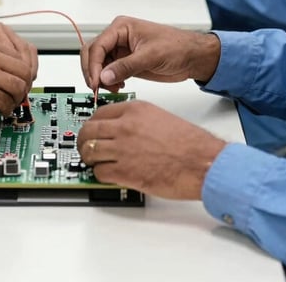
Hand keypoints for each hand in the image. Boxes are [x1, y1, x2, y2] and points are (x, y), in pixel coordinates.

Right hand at [0, 22, 38, 116]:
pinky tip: (2, 110)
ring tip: (11, 103)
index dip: (23, 71)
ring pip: (18, 86)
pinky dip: (7, 108)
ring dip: (17, 98)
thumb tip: (6, 71)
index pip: (18, 55)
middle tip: (20, 93)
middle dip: (24, 85)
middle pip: (23, 70)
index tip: (21, 80)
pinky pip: (6, 101)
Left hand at [77, 101, 225, 199]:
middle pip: (88, 131)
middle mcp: (125, 126)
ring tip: (93, 163)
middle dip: (82, 141)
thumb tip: (120, 128)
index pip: (99, 113)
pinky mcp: (125, 171)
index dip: (91, 123)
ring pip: (89, 151)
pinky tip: (107, 175)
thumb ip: (136, 119)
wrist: (202, 162)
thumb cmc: (189, 143)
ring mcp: (122, 148)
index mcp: (134, 110)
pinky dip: (99, 175)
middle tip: (84, 147)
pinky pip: (99, 172)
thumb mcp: (159, 117)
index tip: (90, 130)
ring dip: (88, 159)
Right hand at [80, 15, 220, 91]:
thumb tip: (104, 76)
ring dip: (100, 78)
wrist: (192, 57)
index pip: (97, 46)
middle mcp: (117, 37)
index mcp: (121, 27)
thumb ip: (126, 66)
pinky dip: (108, 81)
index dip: (93, 65)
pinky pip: (108, 72)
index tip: (96, 82)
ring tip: (113, 88)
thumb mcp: (151, 56)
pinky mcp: (125, 62)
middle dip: (92, 71)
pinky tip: (118, 87)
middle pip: (92, 53)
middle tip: (97, 88)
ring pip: (98, 64)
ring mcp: (120, 50)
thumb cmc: (177, 47)